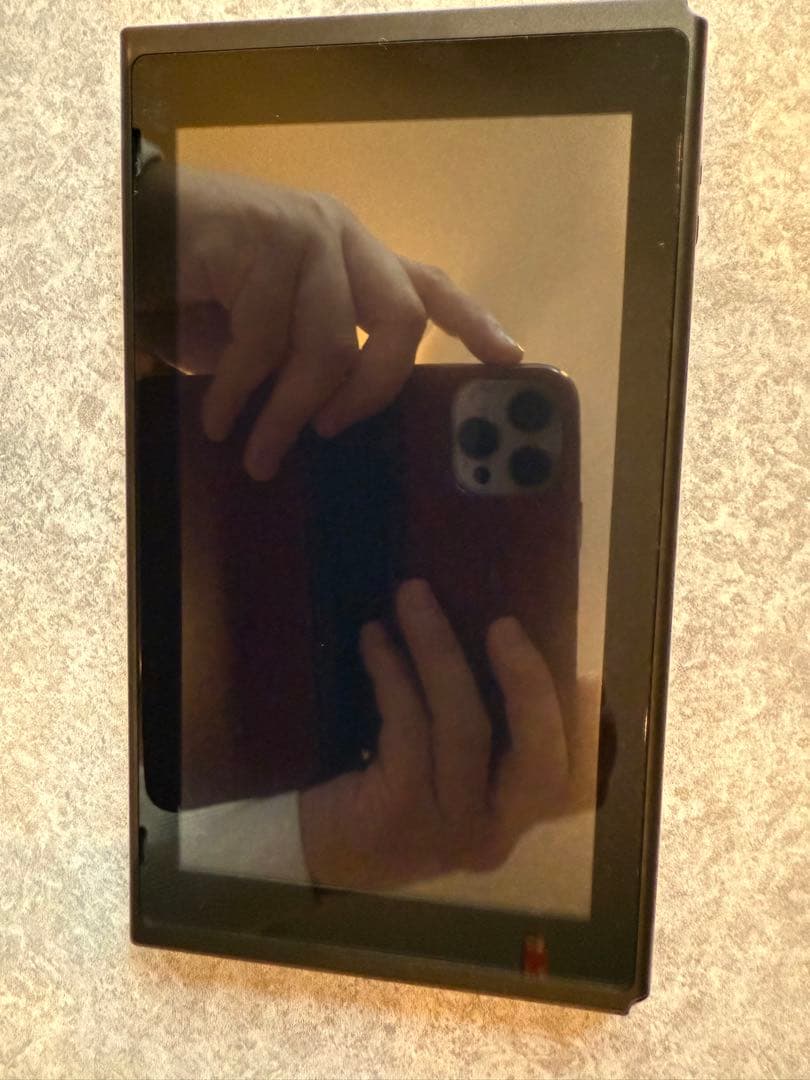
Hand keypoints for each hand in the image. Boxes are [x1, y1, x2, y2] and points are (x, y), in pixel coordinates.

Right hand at [135, 163, 522, 479]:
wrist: (130, 237)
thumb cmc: (204, 291)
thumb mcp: (271, 336)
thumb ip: (314, 361)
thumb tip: (341, 422)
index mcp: (357, 258)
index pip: (432, 286)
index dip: (476, 325)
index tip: (510, 361)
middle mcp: (343, 237)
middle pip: (403, 323)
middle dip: (372, 392)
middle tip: (334, 433)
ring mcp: (307, 233)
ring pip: (330, 346)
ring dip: (288, 414)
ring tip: (260, 453)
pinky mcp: (263, 238)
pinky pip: (265, 342)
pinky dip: (240, 396)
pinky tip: (222, 421)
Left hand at [299, 580, 569, 890]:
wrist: (298, 848)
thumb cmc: (372, 795)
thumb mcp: (434, 770)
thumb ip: (470, 730)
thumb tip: (495, 642)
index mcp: (505, 820)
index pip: (561, 774)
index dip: (571, 718)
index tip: (572, 666)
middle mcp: (489, 834)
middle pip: (537, 757)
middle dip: (527, 684)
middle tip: (503, 623)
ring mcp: (447, 829)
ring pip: (464, 725)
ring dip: (438, 650)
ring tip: (413, 597)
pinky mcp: (399, 810)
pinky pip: (409, 724)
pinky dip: (393, 672)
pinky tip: (373, 639)